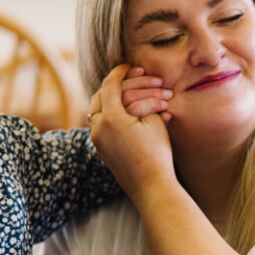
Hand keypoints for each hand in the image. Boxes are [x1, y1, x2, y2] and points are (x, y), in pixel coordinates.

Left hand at [89, 64, 178, 200]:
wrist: (152, 188)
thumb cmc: (157, 154)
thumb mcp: (155, 122)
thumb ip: (142, 103)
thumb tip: (140, 95)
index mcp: (110, 118)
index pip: (110, 85)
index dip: (120, 72)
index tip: (128, 66)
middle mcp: (98, 128)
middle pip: (101, 96)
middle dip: (117, 85)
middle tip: (133, 79)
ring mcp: (98, 141)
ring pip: (101, 112)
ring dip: (117, 102)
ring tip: (135, 98)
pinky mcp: (103, 151)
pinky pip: (105, 127)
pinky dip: (116, 117)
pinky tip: (132, 116)